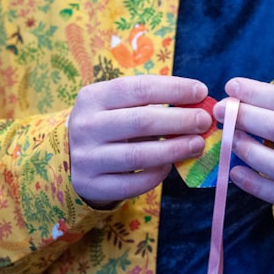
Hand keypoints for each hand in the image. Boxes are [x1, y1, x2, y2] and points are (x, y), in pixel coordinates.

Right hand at [68, 75, 212, 208]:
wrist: (70, 156)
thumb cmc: (108, 123)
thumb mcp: (119, 105)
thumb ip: (151, 102)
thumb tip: (197, 104)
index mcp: (93, 97)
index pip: (138, 88)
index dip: (173, 89)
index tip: (201, 91)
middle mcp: (85, 126)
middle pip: (140, 121)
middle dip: (179, 120)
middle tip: (204, 121)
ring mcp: (86, 158)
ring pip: (137, 155)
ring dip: (174, 149)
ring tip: (197, 144)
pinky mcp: (91, 185)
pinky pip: (131, 184)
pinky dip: (156, 175)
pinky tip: (169, 166)